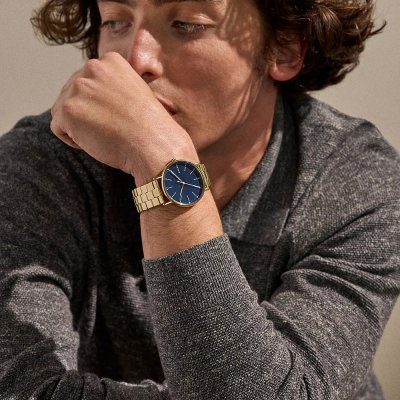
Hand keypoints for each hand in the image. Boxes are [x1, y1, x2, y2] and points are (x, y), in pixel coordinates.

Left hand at [50, 52, 195, 180]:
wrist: (154, 143)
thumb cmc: (151, 127)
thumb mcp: (136, 93)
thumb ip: (113, 87)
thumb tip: (94, 99)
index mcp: (111, 61)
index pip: (88, 81)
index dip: (98, 103)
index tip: (116, 115)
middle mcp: (92, 68)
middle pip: (73, 94)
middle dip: (86, 113)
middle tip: (111, 127)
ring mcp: (78, 88)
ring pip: (63, 110)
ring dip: (79, 126)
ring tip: (104, 134)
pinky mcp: (67, 110)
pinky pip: (58, 127)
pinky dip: (74, 139)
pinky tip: (96, 141)